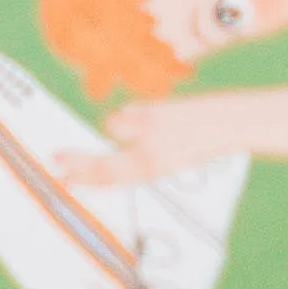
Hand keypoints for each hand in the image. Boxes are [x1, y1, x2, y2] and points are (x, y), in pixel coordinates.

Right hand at [50, 97, 239, 189]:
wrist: (231, 123)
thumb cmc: (203, 144)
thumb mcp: (171, 162)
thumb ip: (146, 159)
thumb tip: (118, 146)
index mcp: (153, 172)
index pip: (110, 180)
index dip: (84, 181)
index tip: (64, 179)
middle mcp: (149, 154)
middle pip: (101, 162)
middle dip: (76, 161)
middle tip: (55, 157)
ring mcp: (151, 129)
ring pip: (114, 124)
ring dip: (115, 124)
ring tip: (135, 126)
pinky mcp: (159, 108)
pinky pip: (131, 110)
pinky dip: (132, 112)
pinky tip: (148, 114)